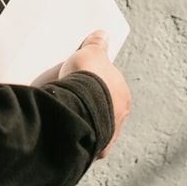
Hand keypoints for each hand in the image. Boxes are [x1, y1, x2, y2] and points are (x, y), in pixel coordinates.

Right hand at [59, 30, 131, 158]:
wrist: (75, 108)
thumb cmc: (87, 81)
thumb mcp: (91, 53)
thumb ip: (97, 44)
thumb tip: (102, 35)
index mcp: (123, 97)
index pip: (110, 87)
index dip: (95, 81)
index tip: (81, 78)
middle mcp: (119, 119)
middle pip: (102, 108)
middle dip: (89, 103)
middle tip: (71, 95)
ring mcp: (105, 136)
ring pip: (93, 126)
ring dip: (82, 120)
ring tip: (65, 112)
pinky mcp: (91, 150)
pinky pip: (82, 141)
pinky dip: (74, 135)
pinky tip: (63, 129)